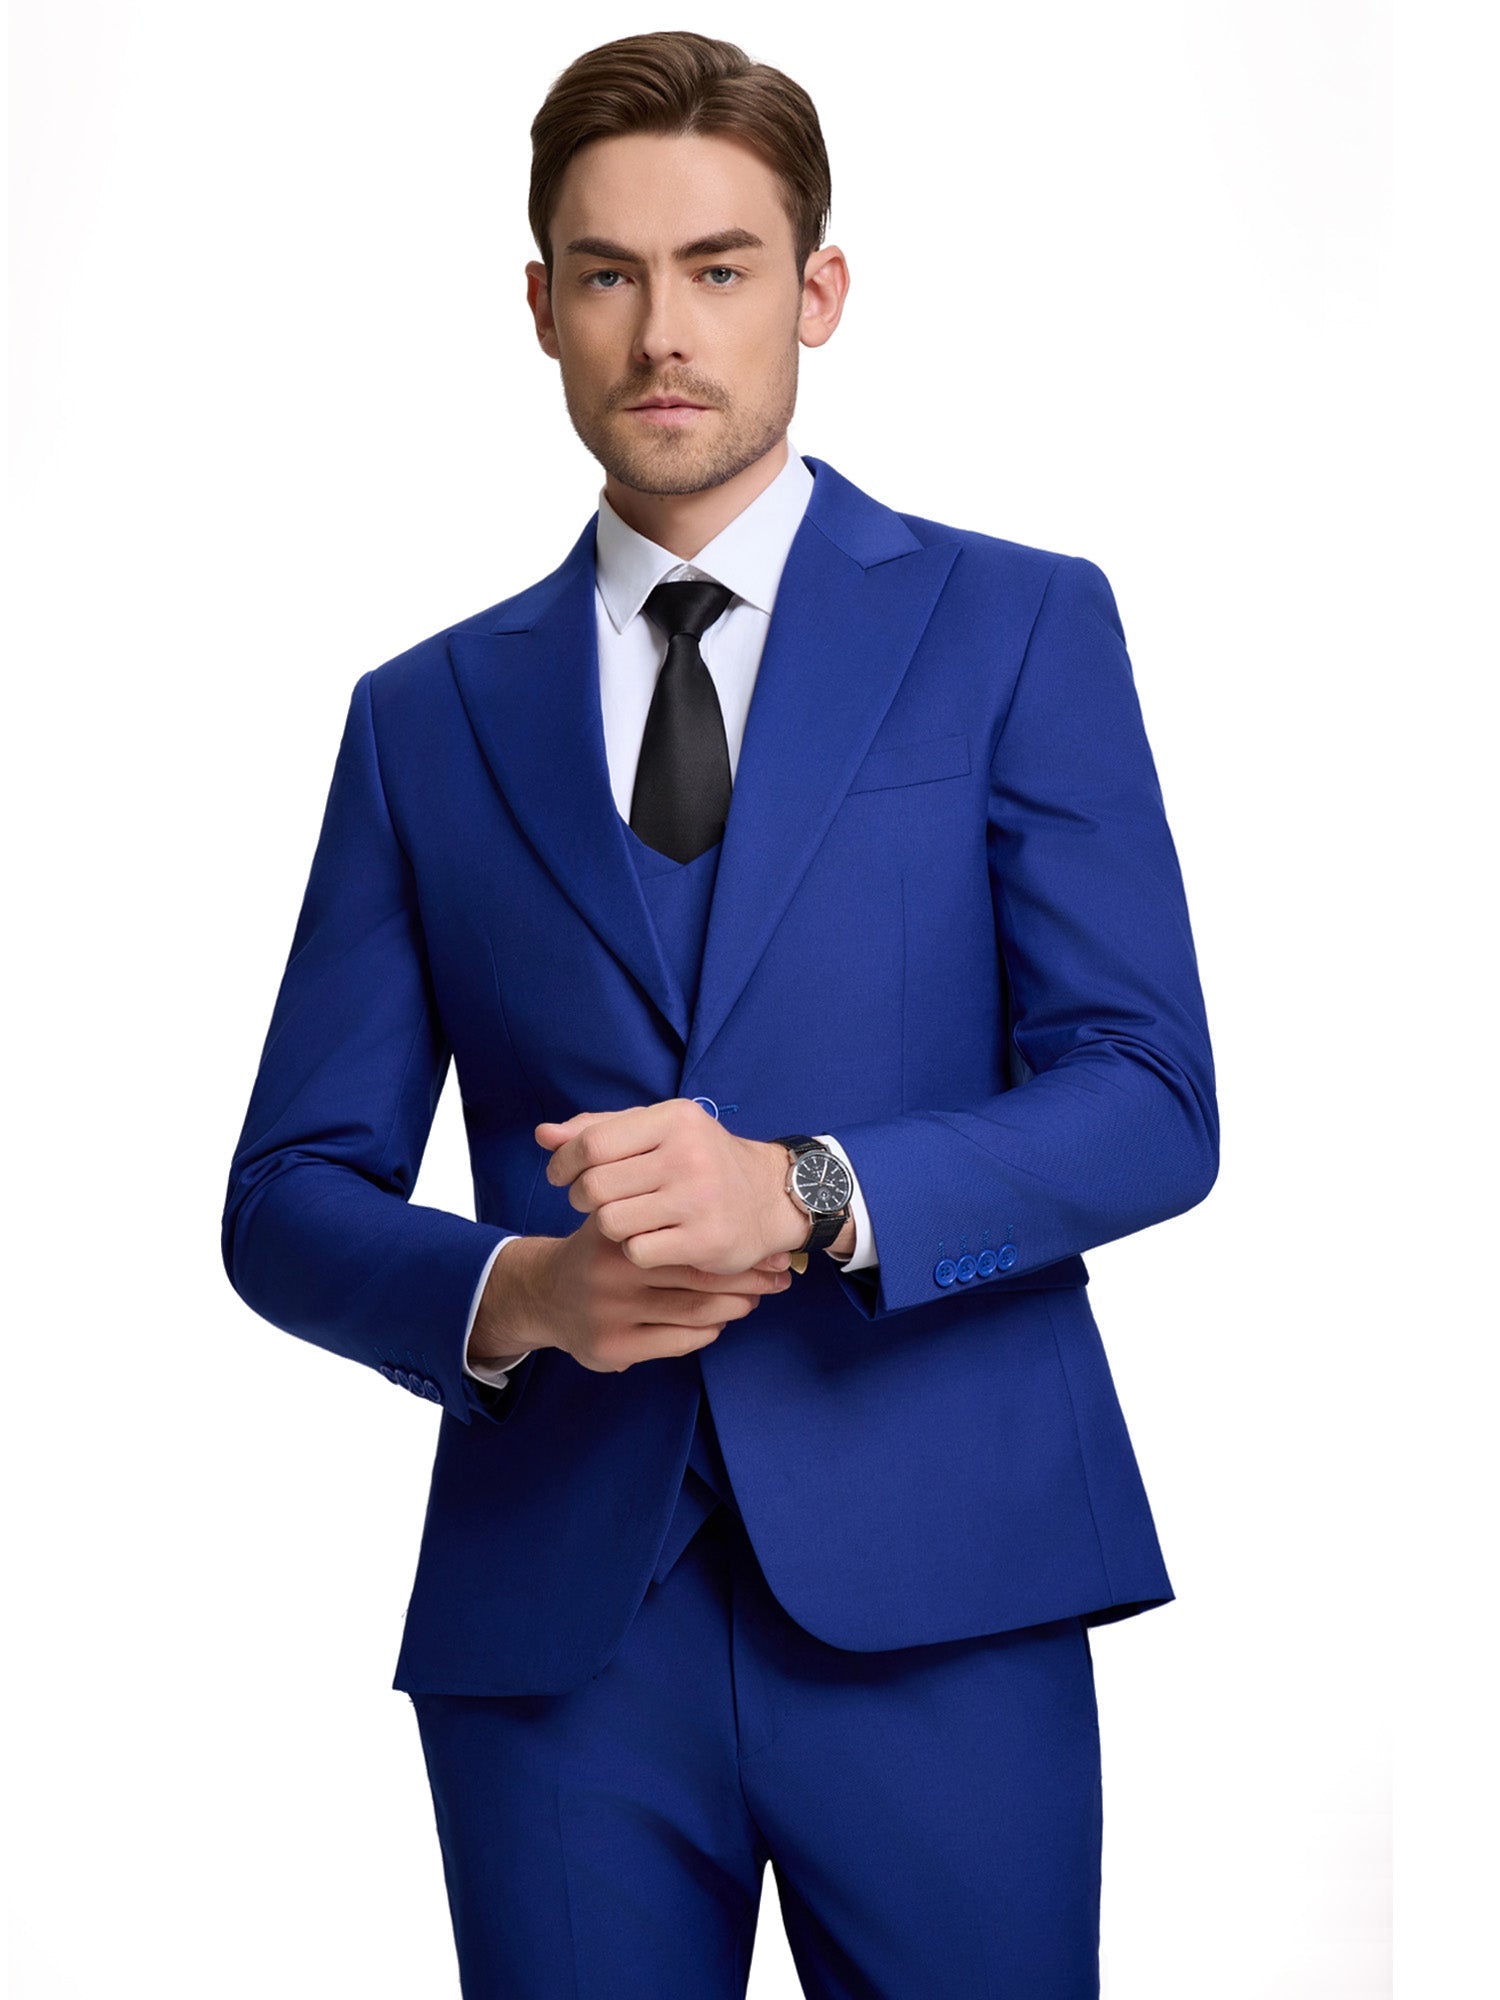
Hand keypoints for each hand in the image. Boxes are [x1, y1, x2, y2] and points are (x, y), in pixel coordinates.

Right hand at [505, 1212, 792, 1374]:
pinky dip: (709, 1330)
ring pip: (695, 1311)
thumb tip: (744, 1213)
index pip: (692, 1235)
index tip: (771, 1247)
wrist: (545, 1294)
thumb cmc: (602, 1249)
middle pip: (700, 1275)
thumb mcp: (618, 1212)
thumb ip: (664, 1203)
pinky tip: (720, 1319)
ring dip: (736, 1305)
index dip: (738, 1245)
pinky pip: (678, 1341)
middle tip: (779, 1275)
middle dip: (749, 1277)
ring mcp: (611, 1312)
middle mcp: (613, 1270)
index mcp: (618, 1228)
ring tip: (756, 1297)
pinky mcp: (612, 1347)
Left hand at [538, 1098, 807, 1274]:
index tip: (562, 1176)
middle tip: (596, 1202)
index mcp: (674, 1119)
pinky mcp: (706, 1241)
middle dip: (583, 1198)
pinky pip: (637, 1252)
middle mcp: (688, 1154)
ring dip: (608, 1226)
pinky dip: (634, 1250)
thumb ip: (598, 1129)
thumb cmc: (700, 1160)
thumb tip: (542, 1135)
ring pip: (611, 1222)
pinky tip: (650, 1240)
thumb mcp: (656, 1131)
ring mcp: (700, 1199)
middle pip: (596, 1186)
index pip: (592, 1143)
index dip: (564, 1163)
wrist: (769, 1197)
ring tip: (625, 1220)